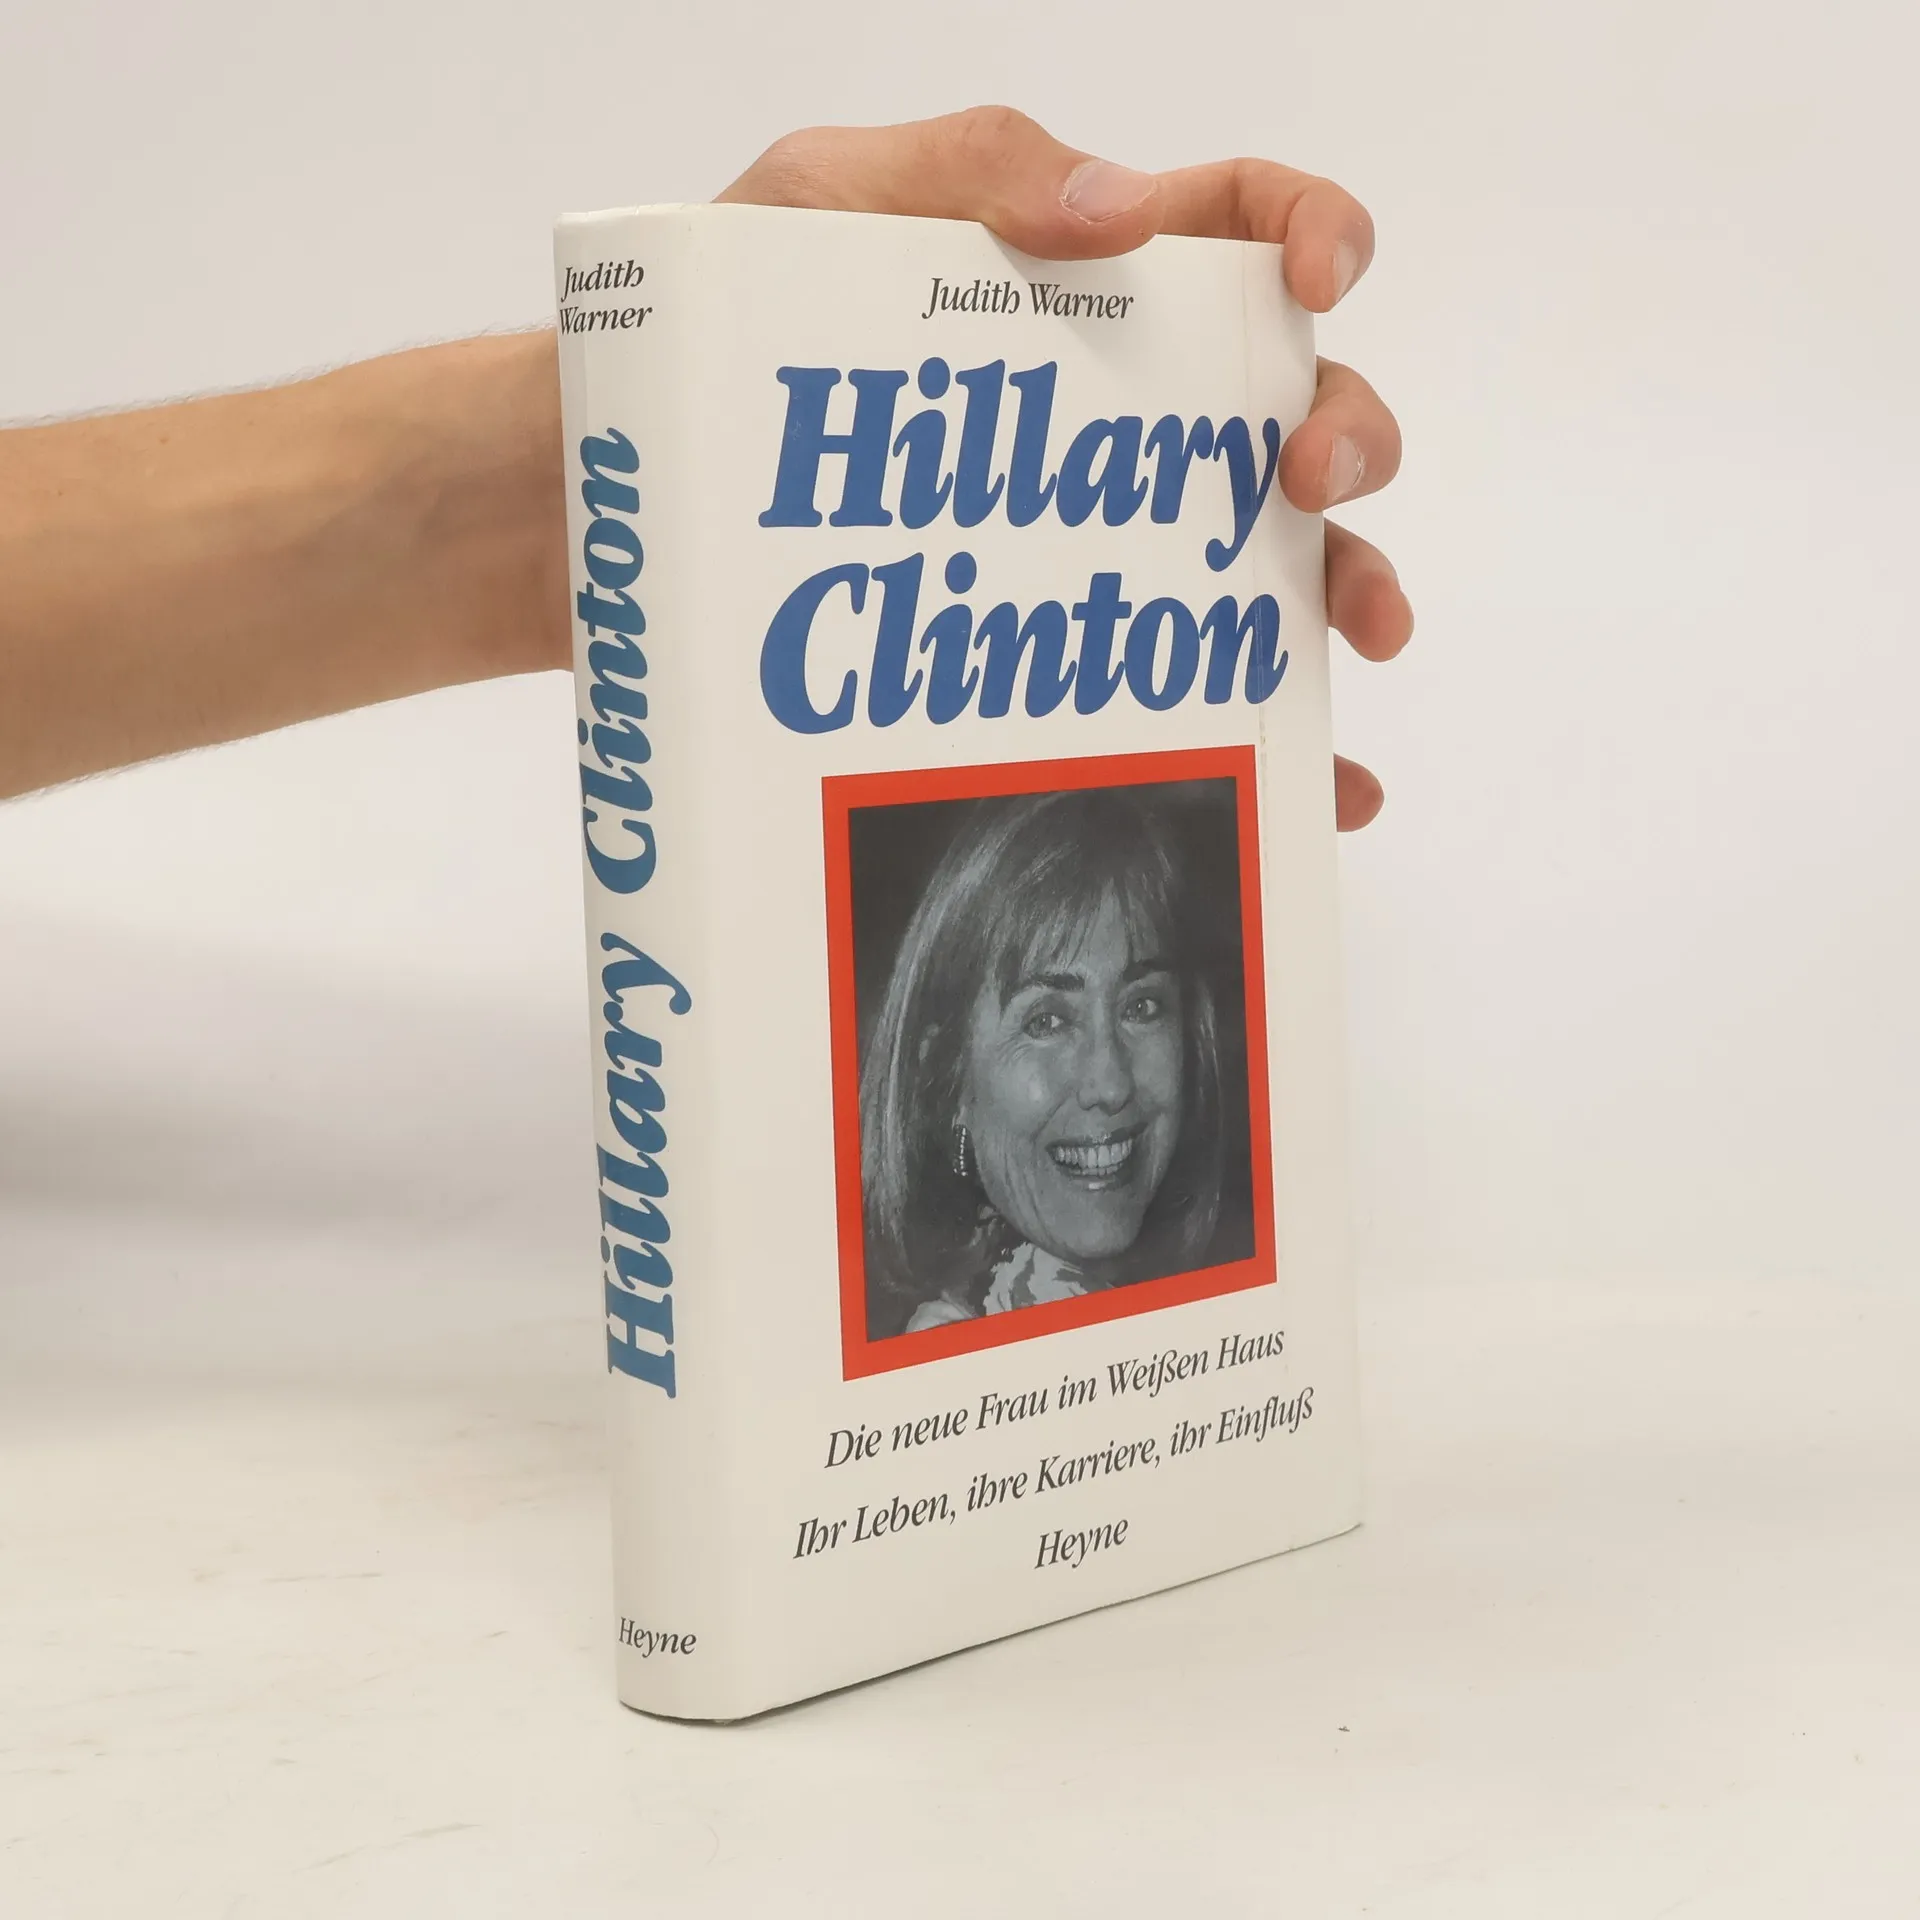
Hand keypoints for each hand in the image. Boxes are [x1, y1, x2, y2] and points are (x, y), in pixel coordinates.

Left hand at [719, 106, 1411, 831]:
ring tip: (1358, 630)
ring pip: (1276, 554)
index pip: (1243, 227)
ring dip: (1347, 587)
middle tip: (1306, 484)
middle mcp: (1122, 411)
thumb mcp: (824, 199)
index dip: (1316, 233)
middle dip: (1346, 434)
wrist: (619, 494)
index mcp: (1086, 278)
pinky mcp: (1062, 649)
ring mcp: (1101, 539)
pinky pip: (1191, 693)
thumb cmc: (723, 327)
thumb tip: (1122, 214)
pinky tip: (1317, 782)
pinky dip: (1275, 740)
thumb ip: (970, 171)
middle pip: (1296, 403)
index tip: (1319, 281)